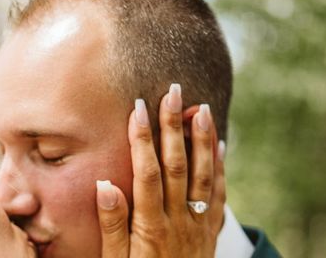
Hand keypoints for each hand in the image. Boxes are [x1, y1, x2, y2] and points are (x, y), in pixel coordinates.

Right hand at [96, 83, 225, 256]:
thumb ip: (111, 224)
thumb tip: (105, 184)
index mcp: (150, 225)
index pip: (147, 172)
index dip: (142, 138)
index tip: (138, 108)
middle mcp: (178, 220)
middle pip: (177, 165)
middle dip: (173, 126)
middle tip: (172, 93)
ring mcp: (197, 225)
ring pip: (202, 174)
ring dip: (202, 139)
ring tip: (200, 108)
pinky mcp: (209, 231)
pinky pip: (218, 195)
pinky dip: (220, 168)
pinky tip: (219, 145)